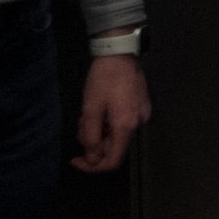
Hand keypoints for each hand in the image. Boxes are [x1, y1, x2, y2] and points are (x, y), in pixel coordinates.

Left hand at [70, 54, 149, 172]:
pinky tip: (100, 108)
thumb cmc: (103, 80)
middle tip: (81, 124)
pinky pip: (123, 124)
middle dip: (93, 141)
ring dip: (99, 130)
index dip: (92, 165)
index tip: (75, 159)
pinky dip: (108, 122)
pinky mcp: (142, 106)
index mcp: (126, 126)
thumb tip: (92, 159)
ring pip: (117, 135)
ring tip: (89, 112)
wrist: (120, 53)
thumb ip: (91, 138)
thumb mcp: (90, 110)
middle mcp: (139, 123)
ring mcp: (142, 114)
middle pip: (114, 147)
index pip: (112, 160)